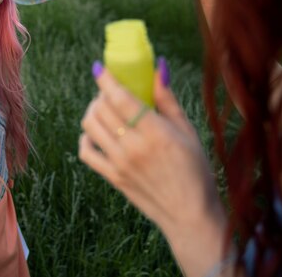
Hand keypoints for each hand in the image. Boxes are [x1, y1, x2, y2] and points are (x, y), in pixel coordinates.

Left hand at [79, 63, 226, 275]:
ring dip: (92, 111)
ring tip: (104, 109)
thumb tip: (158, 68)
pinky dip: (85, 138)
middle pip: (101, 109)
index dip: (105, 80)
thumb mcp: (188, 131)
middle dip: (101, 94)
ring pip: (90, 127)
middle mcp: (133, 147)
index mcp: (155, 132)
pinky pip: (86, 152)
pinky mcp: (112, 177)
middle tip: (111, 91)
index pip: (120, 99)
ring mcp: (119, 164)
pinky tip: (96, 133)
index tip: (99, 67)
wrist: (189, 215)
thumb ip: (168, 100)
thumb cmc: (196, 170)